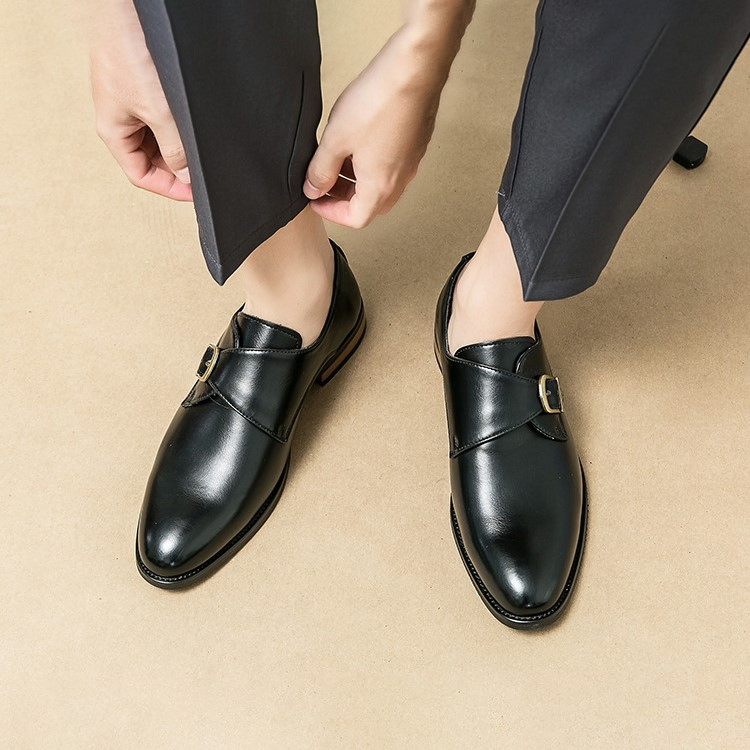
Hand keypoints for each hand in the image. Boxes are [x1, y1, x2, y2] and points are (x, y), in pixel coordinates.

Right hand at [90, 0, 191, 200]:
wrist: (128, 7)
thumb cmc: (131, 52)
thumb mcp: (159, 113)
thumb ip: (175, 149)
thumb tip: (187, 177)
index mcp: (114, 131)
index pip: (141, 176)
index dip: (170, 189)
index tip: (197, 193)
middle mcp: (121, 119)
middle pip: (152, 159)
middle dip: (178, 166)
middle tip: (206, 171)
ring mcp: (132, 101)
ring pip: (159, 137)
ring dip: (180, 145)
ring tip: (203, 147)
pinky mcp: (144, 84)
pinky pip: (163, 115)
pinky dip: (180, 124)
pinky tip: (196, 123)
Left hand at [303, 26, 446, 227]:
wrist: (414, 70)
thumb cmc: (379, 102)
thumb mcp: (335, 140)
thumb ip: (320, 170)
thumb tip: (313, 189)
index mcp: (380, 187)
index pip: (355, 218)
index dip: (330, 213)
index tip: (315, 199)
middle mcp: (399, 180)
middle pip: (369, 205)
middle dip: (343, 197)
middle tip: (324, 180)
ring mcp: (410, 163)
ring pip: (380, 185)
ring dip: (357, 180)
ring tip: (338, 157)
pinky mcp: (415, 145)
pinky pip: (391, 166)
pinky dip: (371, 164)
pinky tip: (358, 141)